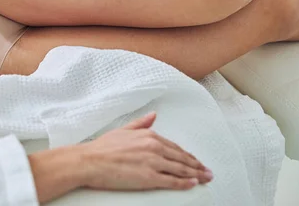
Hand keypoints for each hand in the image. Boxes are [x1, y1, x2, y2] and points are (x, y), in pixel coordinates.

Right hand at [79, 112, 212, 190]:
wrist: (91, 161)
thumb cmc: (103, 147)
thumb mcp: (124, 129)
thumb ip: (141, 123)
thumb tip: (153, 115)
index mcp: (149, 135)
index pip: (174, 146)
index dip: (187, 154)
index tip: (194, 159)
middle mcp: (154, 147)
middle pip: (181, 158)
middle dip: (197, 165)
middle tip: (207, 171)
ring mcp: (153, 162)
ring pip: (180, 169)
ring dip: (196, 174)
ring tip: (205, 178)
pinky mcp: (149, 177)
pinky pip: (172, 181)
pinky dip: (185, 183)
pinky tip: (193, 184)